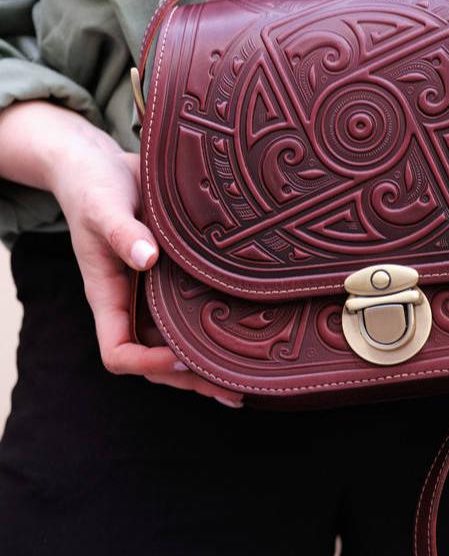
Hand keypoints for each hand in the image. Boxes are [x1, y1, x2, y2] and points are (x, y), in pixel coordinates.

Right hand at [0, 101, 241, 406]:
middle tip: (235, 391)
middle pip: (155, 359)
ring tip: (247, 377)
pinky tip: (247, 333)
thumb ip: (122, 232)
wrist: (99, 165)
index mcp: (107, 295)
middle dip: (190, 378)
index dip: (149, 362)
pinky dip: (212, 329)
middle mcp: (131, 301)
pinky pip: (189, 312)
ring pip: (176, 341)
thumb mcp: (104, 205)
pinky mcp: (172, 275)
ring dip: (206, 363)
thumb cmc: (94, 185)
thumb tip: (147, 259)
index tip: (184, 355)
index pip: (119, 352)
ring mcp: (151, 292)